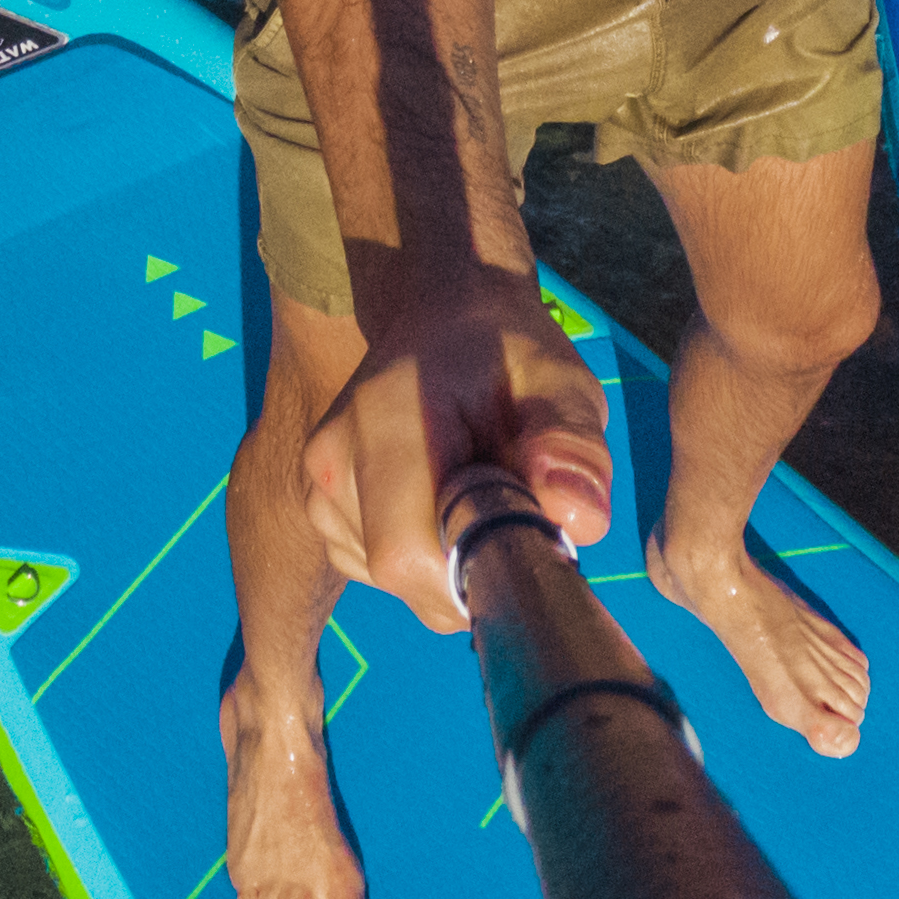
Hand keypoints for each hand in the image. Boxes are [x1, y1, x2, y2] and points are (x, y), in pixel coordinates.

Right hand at [302, 264, 614, 629]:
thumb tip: (580, 519)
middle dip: (469, 572)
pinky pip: (375, 569)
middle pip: (400, 573)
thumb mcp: (560, 383)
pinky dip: (422, 557)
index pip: (406, 552)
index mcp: (385, 419)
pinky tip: (441, 503)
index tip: (527, 544)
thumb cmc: (509, 354)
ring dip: (447, 563)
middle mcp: (332, 457)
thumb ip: (572, 446)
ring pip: (391, 580)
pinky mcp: (319, 506)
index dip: (474, 574)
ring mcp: (317, 485)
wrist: (447, 319)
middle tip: (514, 513)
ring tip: (475, 493)